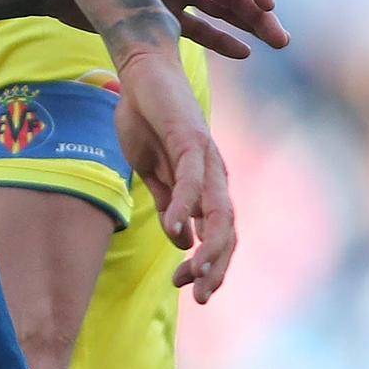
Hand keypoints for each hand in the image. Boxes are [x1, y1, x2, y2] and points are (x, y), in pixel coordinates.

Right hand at [112, 42, 234, 301]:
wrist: (141, 71)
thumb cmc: (146, 117)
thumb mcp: (150, 171)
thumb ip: (167, 204)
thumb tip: (181, 241)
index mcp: (205, 185)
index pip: (218, 235)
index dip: (208, 265)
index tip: (186, 289)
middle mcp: (215, 175)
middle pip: (227, 231)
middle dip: (215, 268)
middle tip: (198, 296)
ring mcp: (206, 158)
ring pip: (219, 212)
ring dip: (210, 248)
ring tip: (192, 274)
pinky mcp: (191, 139)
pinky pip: (193, 181)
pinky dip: (185, 207)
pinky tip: (175, 228)